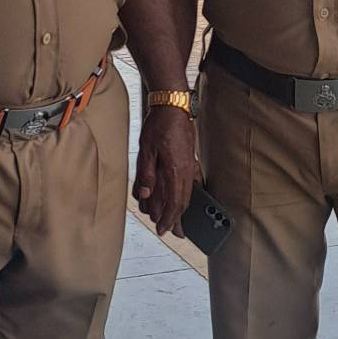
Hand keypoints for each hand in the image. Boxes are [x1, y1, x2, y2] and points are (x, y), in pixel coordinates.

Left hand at [133, 104, 196, 235]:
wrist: (173, 106)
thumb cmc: (159, 125)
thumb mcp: (146, 150)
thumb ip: (147, 174)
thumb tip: (147, 195)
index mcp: (175, 170)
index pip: (174, 203)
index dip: (168, 219)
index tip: (162, 230)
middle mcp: (186, 170)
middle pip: (183, 202)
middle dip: (177, 219)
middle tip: (172, 232)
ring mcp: (190, 165)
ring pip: (187, 194)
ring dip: (180, 208)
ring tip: (174, 219)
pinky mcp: (190, 159)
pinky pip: (189, 183)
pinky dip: (184, 194)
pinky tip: (181, 197)